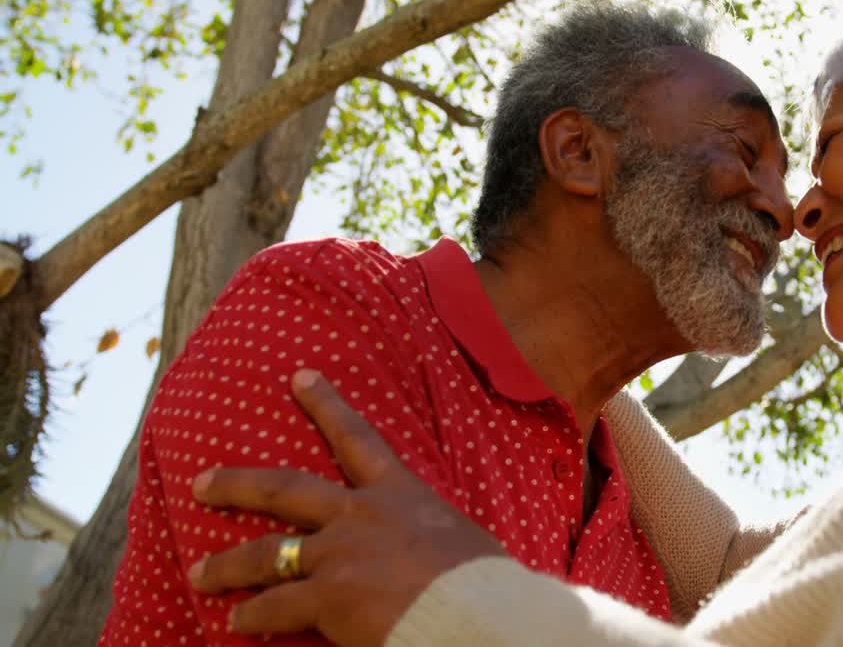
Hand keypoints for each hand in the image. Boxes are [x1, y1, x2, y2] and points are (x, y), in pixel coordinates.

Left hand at [188, 369, 504, 645]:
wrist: (478, 612)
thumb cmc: (484, 582)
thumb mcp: (463, 542)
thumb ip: (433, 539)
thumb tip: (432, 556)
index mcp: (400, 494)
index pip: (358, 438)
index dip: (326, 405)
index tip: (299, 377)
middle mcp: (360, 515)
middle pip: (285, 489)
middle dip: (238, 484)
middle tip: (201, 482)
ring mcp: (338, 554)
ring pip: (265, 553)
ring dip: (228, 565)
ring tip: (201, 573)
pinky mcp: (327, 597)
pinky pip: (275, 607)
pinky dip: (253, 616)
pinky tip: (235, 623)